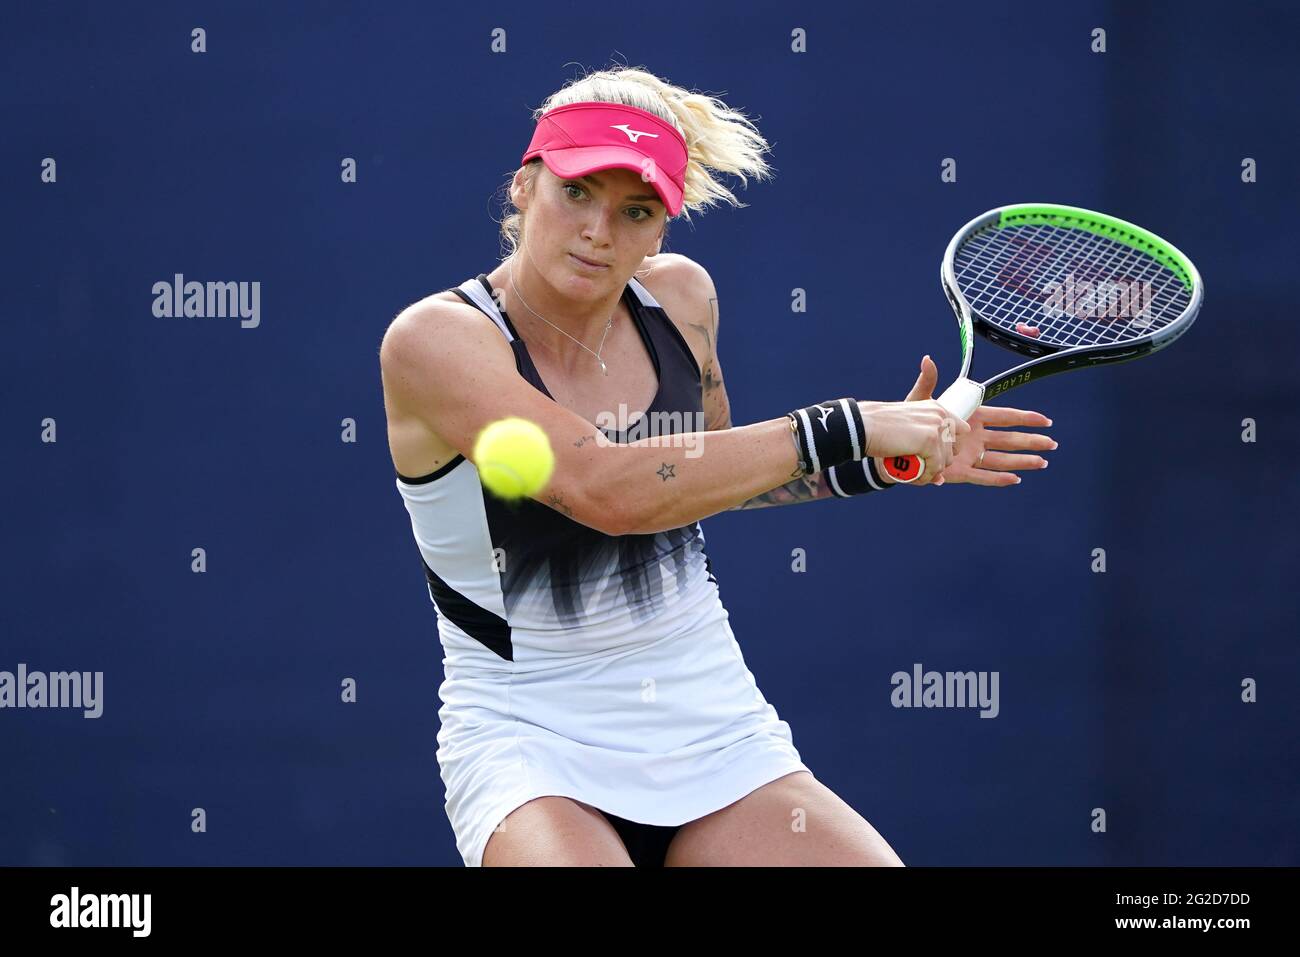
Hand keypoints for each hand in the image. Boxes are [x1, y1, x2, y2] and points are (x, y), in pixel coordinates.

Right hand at [856, 392, 969, 483]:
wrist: (864, 426)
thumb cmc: (880, 430)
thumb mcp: (908, 434)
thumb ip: (925, 452)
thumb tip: (940, 480)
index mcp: (936, 408)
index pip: (961, 430)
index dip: (948, 446)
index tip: (930, 453)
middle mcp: (940, 415)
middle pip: (953, 450)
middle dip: (938, 463)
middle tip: (917, 467)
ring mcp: (936, 427)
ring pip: (945, 461)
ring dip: (930, 472)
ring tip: (911, 473)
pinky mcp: (930, 440)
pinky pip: (935, 468)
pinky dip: (924, 477)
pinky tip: (910, 476)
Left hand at [902, 355, 1055, 487]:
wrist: (896, 445)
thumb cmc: (910, 421)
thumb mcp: (920, 400)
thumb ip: (928, 381)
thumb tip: (928, 360)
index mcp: (972, 417)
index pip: (1005, 417)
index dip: (1026, 419)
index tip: (1045, 421)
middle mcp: (975, 436)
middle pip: (1009, 440)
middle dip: (1031, 442)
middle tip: (1052, 444)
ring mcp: (969, 454)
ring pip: (1001, 459)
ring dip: (1022, 461)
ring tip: (1042, 463)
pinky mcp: (959, 472)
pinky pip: (982, 476)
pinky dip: (998, 479)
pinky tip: (1016, 479)